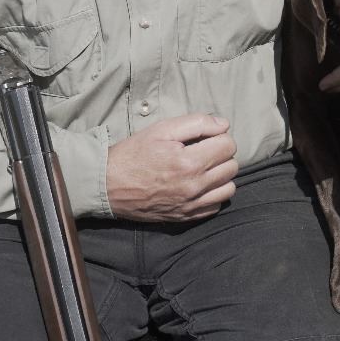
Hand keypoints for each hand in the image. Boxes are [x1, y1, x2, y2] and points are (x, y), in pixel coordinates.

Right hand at [107, 114, 237, 221]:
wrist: (107, 185)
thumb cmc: (133, 154)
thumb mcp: (161, 130)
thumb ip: (197, 123)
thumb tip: (224, 125)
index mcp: (189, 162)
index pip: (228, 146)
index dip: (219, 137)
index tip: (205, 138)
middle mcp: (193, 186)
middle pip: (232, 166)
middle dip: (221, 155)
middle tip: (203, 151)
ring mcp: (190, 205)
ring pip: (229, 188)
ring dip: (221, 176)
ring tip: (204, 168)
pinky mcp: (185, 216)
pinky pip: (216, 206)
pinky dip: (212, 195)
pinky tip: (198, 186)